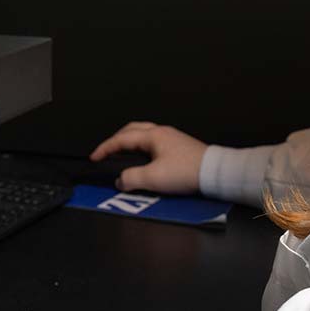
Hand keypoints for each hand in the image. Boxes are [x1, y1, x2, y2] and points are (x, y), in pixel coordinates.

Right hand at [89, 121, 206, 193]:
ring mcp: (172, 139)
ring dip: (130, 143)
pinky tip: (144, 161)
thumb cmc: (188, 172)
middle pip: (132, 130)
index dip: (105, 148)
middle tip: (106, 152)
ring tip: (123, 155)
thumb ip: (131, 178)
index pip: (121, 139)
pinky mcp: (180, 148)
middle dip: (116, 140)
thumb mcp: (153, 178)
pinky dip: (142, 149)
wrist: (215, 173)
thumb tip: (120, 180)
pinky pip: (154, 143)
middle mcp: (162, 133)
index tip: (95, 157)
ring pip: (144, 135)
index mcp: (153, 136)